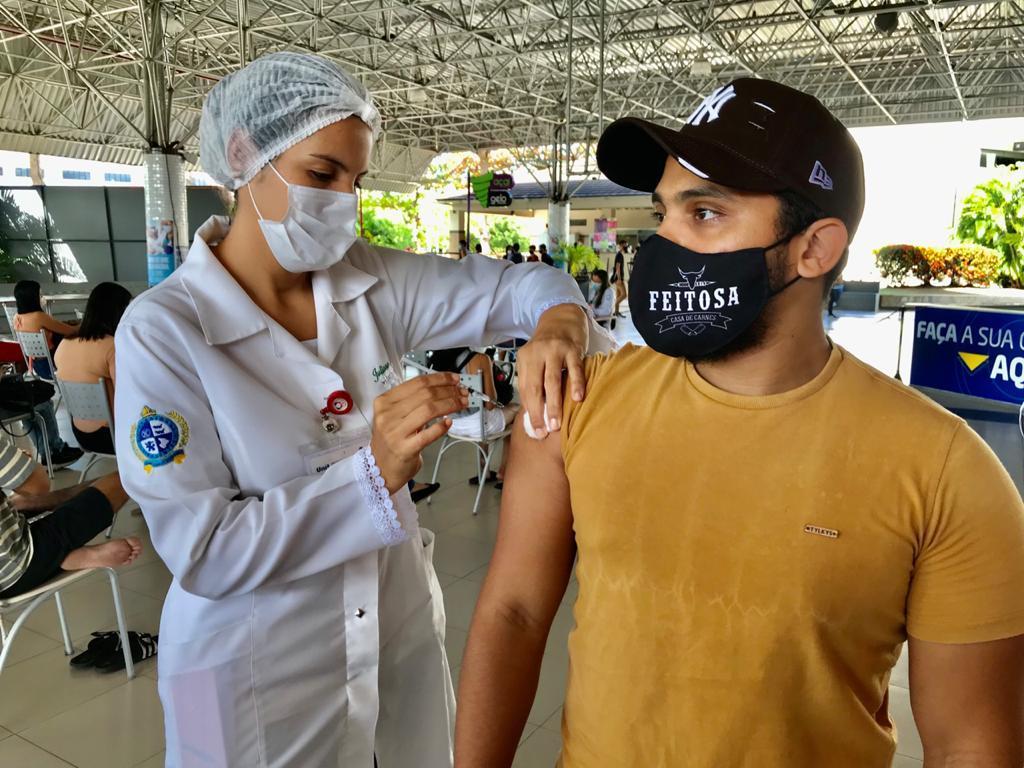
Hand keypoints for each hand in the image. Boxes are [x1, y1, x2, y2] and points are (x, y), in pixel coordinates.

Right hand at [371, 373, 468, 493]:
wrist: (380, 469)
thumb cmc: (391, 441)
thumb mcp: (393, 416)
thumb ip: (412, 401)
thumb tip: (443, 388)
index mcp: (384, 402)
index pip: (417, 383)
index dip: (440, 379)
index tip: (454, 379)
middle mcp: (387, 415)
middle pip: (425, 394)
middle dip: (449, 391)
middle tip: (462, 393)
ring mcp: (395, 432)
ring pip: (429, 410)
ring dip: (450, 404)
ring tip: (461, 404)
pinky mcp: (404, 449)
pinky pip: (428, 434)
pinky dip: (441, 427)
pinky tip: (449, 423)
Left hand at [517, 303, 588, 439]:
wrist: (562, 317)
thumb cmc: (548, 346)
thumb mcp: (535, 359)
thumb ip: (534, 380)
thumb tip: (536, 413)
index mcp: (524, 359)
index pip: (525, 389)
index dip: (529, 411)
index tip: (536, 430)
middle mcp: (537, 353)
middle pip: (535, 387)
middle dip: (539, 412)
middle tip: (544, 431)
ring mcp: (555, 350)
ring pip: (552, 381)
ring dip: (554, 404)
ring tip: (557, 423)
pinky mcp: (572, 348)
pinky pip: (574, 369)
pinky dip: (576, 384)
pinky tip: (577, 399)